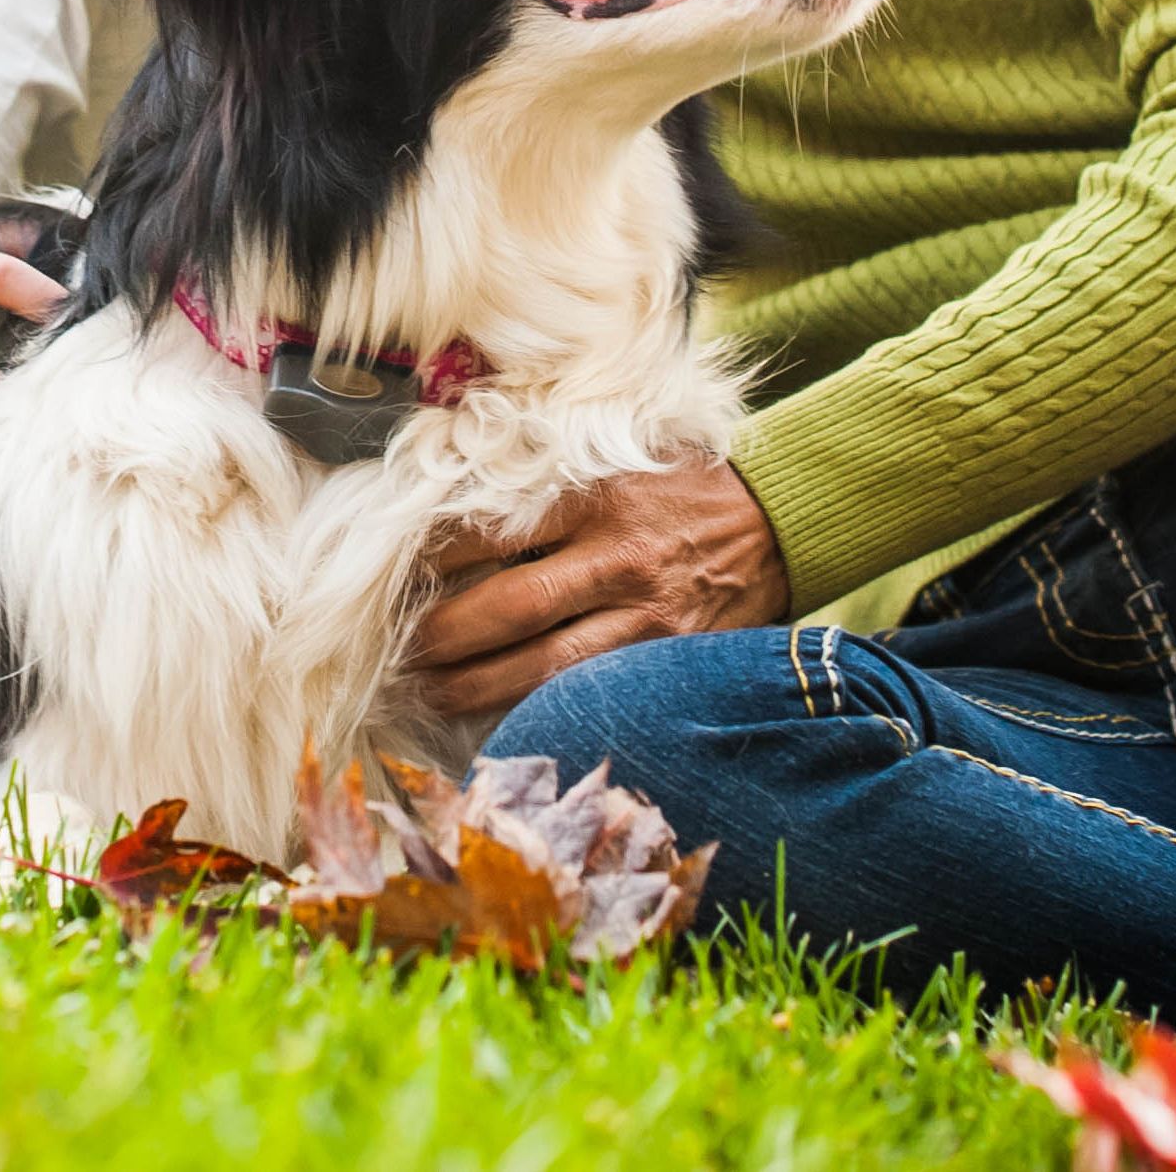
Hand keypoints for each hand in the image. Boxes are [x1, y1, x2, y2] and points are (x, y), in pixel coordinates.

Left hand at [408, 459, 792, 722]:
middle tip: (397, 648)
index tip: (396, 576)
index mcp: (597, 498)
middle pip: (508, 608)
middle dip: (443, 634)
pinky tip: (493, 719)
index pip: (493, 532)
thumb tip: (454, 503)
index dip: (434, 560)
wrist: (780, 520)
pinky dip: (537, 709)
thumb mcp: (617, 457)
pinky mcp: (666, 661)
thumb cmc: (681, 484)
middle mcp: (618, 559)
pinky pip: (590, 693)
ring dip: (473, 686)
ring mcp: (645, 618)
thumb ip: (548, 478)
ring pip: (542, 667)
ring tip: (427, 692)